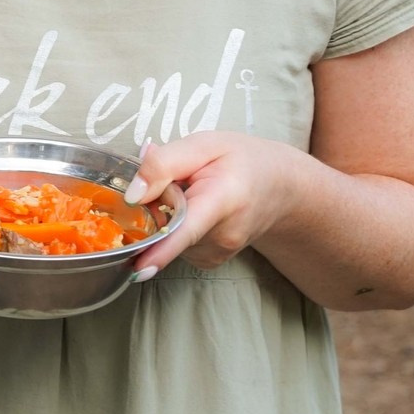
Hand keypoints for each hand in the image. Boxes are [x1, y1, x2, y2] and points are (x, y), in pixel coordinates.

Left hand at [124, 131, 318, 280]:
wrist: (280, 188)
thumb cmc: (242, 161)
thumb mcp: (205, 144)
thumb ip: (165, 164)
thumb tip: (133, 194)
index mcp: (223, 199)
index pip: (188, 229)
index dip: (161, 249)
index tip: (139, 269)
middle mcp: (223, 234)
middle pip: (167, 227)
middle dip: (158, 205)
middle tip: (183, 181)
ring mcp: (218, 252)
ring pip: (168, 236)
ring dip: (168, 216)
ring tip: (195, 194)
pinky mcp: (210, 261)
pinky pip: (176, 244)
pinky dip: (177, 228)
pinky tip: (196, 211)